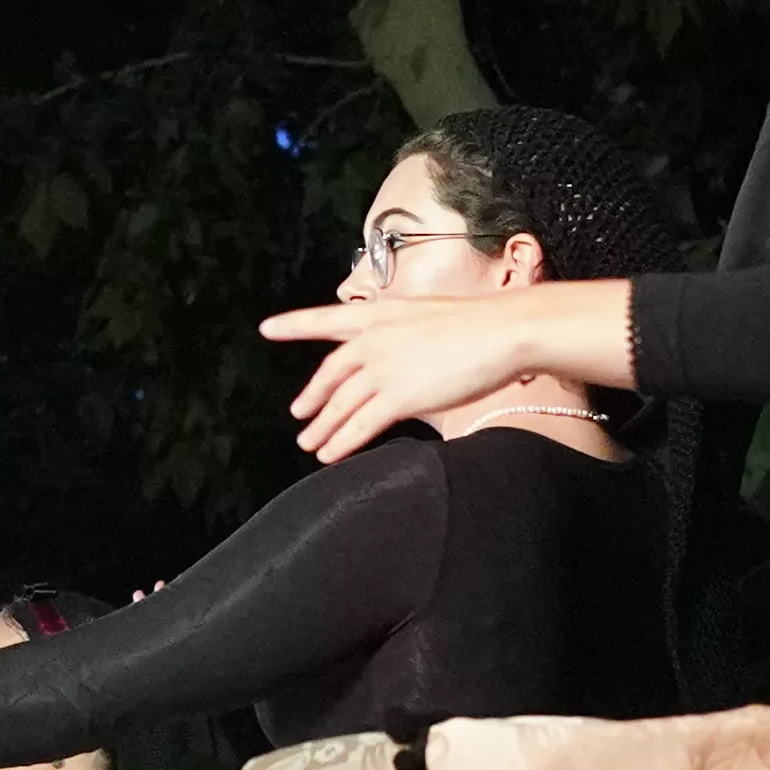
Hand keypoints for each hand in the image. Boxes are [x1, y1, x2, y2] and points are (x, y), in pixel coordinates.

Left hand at [265, 275, 621, 461]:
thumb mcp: (430, 318)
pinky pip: (360, 425)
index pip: (326, 319)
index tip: (267, 328)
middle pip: (330, 373)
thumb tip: (403, 358)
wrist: (503, 331)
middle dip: (312, 396)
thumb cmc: (480, 325)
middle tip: (298, 412)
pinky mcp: (398, 396)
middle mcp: (373, 339)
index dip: (294, 324)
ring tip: (309, 444)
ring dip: (322, 427)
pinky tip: (329, 455)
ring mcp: (383, 368)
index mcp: (380, 314)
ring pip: (340, 404)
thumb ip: (407, 337)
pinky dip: (341, 442)